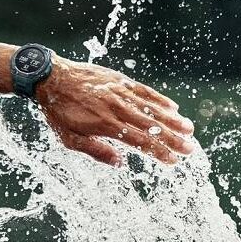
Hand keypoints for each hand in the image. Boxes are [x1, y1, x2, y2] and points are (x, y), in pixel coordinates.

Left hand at [35, 58, 195, 165]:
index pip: (139, 141)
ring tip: (189, 129)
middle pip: (151, 126)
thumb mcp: (69, 139)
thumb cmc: (58, 112)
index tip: (173, 161)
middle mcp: (116, 108)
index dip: (158, 152)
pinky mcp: (119, 80)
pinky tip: (173, 107)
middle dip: (172, 139)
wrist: (51, 77)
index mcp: (105, 125)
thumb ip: (95, 151)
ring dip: (172, 119)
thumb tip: (119, 163)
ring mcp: (120, 92)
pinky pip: (143, 90)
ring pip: (151, 107)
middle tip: (190, 149)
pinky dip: (159, 99)